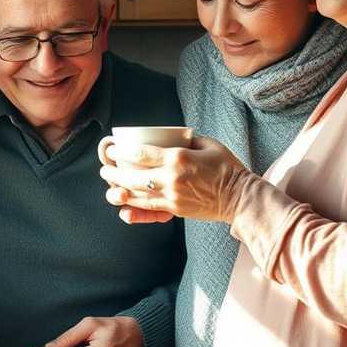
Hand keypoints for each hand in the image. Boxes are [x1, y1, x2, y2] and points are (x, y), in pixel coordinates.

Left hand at [98, 135, 249, 223]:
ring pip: (136, 195)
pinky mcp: (174, 210)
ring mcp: (171, 197)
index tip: (113, 149)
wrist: (240, 198)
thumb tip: (172, 135)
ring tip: (109, 183)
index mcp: (178, 158)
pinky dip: (132, 204)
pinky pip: (147, 208)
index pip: (140, 154)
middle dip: (114, 172)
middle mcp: (171, 179)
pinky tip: (124, 199)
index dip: (121, 152)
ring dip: (118, 189)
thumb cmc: (227, 168)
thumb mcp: (208, 144)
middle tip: (106, 168)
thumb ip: (187, 139)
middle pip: (132, 176)